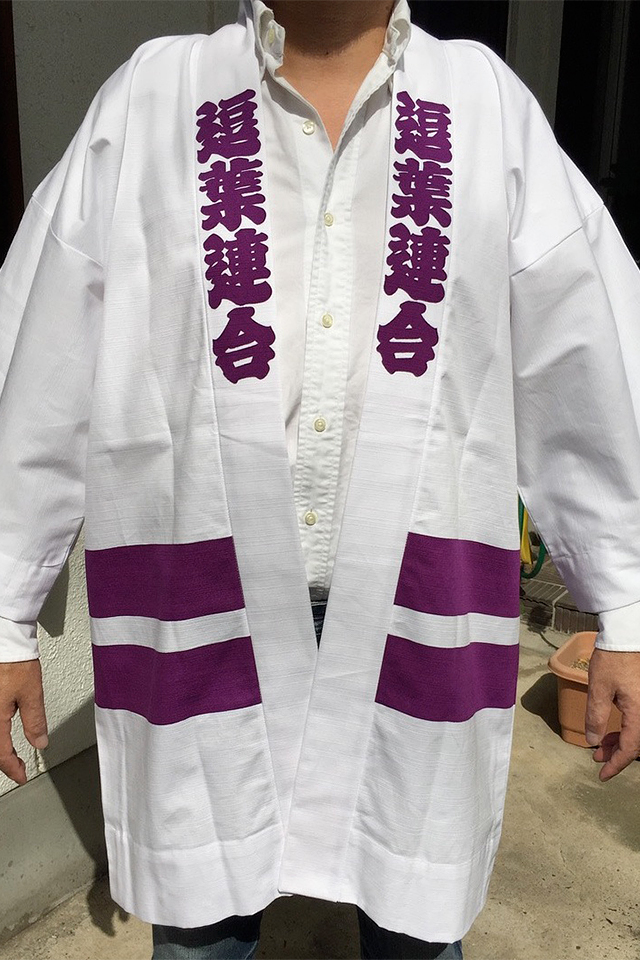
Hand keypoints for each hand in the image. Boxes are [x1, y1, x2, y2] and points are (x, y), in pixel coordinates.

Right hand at [0, 660, 47, 784]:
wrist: (5, 641)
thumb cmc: (14, 661)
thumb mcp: (31, 694)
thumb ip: (35, 721)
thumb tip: (40, 742)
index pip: (1, 754)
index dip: (12, 769)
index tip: (21, 776)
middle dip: (3, 761)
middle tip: (17, 768)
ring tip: (10, 755)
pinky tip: (2, 734)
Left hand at [585, 648, 639, 780]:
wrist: (626, 636)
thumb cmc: (613, 659)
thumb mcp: (599, 689)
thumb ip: (596, 717)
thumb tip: (593, 741)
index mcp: (639, 713)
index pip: (631, 748)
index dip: (616, 764)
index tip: (602, 775)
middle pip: (636, 743)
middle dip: (616, 754)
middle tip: (597, 758)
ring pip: (636, 732)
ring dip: (619, 742)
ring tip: (600, 746)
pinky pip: (636, 721)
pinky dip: (624, 729)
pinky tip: (610, 730)